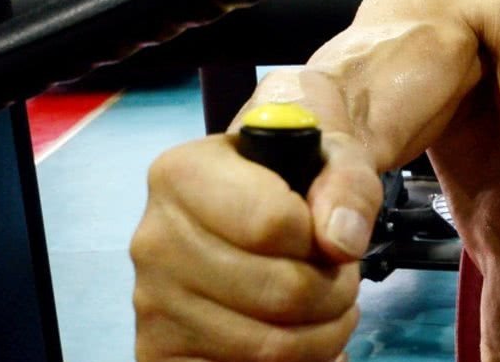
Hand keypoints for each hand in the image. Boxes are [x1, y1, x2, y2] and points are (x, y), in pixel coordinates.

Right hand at [131, 130, 382, 360]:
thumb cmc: (293, 177)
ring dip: (323, 333)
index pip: (272, 223)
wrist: (259, 202)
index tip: (323, 231)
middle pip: (279, 292)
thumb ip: (347, 186)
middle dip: (334, 291)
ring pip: (268, 346)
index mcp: (182, 175)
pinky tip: (302, 342)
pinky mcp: (159, 351)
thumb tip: (341, 242)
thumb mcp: (334, 156)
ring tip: (326, 306)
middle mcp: (154, 240)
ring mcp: (152, 302)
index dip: (318, 237)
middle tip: (341, 277)